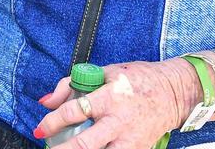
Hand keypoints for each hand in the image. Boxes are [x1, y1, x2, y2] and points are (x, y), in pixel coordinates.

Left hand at [34, 60, 194, 148]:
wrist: (174, 93)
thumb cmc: (138, 79)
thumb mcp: (104, 72)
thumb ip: (71, 85)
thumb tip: (46, 101)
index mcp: (110, 97)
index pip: (74, 111)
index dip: (53, 121)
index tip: (40, 128)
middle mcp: (119, 121)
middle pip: (86, 143)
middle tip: (48, 148)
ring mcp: (130, 139)